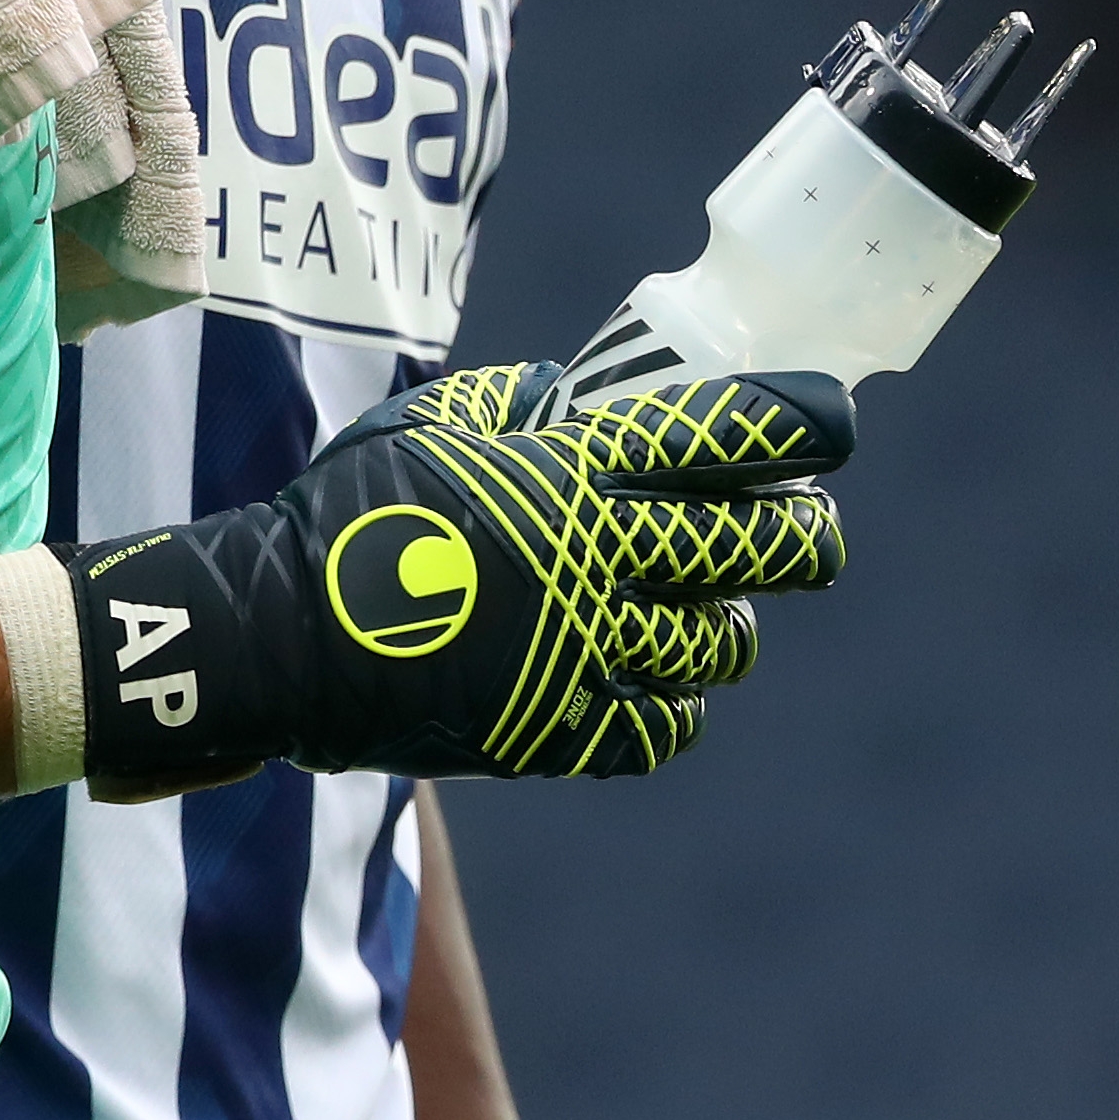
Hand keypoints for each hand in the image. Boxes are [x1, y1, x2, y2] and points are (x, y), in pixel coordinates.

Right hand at [60, 362, 849, 786]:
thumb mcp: (428, 425)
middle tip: (813, 533)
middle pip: (754, 547)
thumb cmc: (349, 512)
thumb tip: (571, 392)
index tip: (838, 421)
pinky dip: (677, 709)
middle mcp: (594, 556)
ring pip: (717, 645)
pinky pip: (658, 728)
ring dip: (733, 628)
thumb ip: (512, 405)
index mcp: (568, 470)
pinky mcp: (554, 727)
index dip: (796, 424)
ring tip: (726, 616)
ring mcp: (580, 649)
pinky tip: (668, 691)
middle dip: (806, 538)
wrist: (279, 634)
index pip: (718, 436)